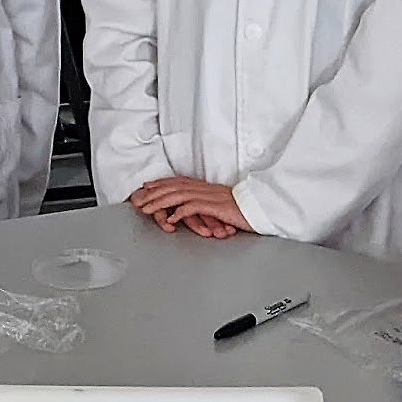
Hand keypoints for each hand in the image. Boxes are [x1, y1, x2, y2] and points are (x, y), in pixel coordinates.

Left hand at [129, 177, 253, 238]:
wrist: (263, 208)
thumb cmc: (246, 210)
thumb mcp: (223, 206)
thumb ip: (209, 206)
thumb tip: (196, 211)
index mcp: (208, 188)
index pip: (179, 182)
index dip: (162, 183)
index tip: (148, 186)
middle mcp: (207, 189)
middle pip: (174, 187)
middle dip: (154, 192)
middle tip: (139, 198)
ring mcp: (211, 197)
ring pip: (179, 195)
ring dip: (161, 202)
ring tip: (147, 210)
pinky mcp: (217, 207)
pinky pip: (194, 208)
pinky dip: (180, 212)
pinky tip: (170, 219)